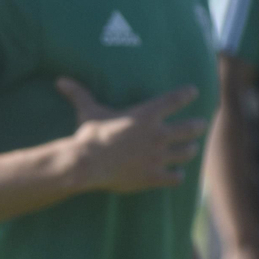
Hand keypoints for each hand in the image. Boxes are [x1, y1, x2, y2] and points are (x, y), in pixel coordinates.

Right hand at [55, 79, 204, 193]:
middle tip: (198, 125)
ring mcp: (159, 157)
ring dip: (189, 150)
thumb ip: (79, 94)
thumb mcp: (87, 111)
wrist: (88, 163)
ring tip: (188, 149)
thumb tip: (60, 80)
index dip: (188, 93)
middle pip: (192, 127)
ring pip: (187, 152)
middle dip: (197, 125)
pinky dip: (176, 176)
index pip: (177, 98)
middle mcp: (159, 134)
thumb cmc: (90, 135)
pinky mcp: (154, 176)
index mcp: (147, 115)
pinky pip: (176, 177)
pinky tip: (174, 174)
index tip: (192, 91)